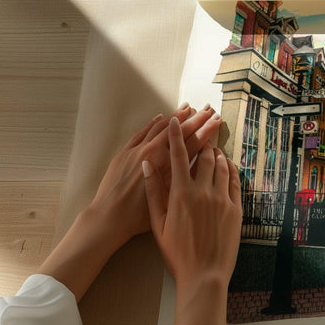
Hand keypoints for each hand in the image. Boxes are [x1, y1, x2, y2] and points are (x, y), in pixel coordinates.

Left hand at [91, 105, 220, 247]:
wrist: (108, 217)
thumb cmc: (139, 216)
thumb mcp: (168, 199)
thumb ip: (182, 179)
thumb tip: (198, 165)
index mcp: (167, 166)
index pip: (192, 142)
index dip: (206, 130)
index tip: (216, 120)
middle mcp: (153, 153)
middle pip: (179, 131)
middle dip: (196, 118)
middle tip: (209, 109)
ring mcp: (137, 150)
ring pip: (160, 127)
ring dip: (176, 116)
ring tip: (188, 107)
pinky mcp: (124, 153)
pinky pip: (141, 132)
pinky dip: (153, 123)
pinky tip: (161, 117)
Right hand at [143, 117, 241, 324]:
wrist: (204, 275)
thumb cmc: (177, 253)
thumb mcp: (158, 224)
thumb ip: (153, 192)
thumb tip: (147, 165)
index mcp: (181, 194)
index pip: (178, 156)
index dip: (176, 135)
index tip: (175, 120)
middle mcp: (204, 191)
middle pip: (205, 156)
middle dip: (201, 140)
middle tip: (201, 131)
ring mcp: (222, 199)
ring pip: (222, 166)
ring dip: (217, 153)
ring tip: (212, 147)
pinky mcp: (236, 209)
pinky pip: (234, 181)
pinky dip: (230, 169)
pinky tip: (226, 166)